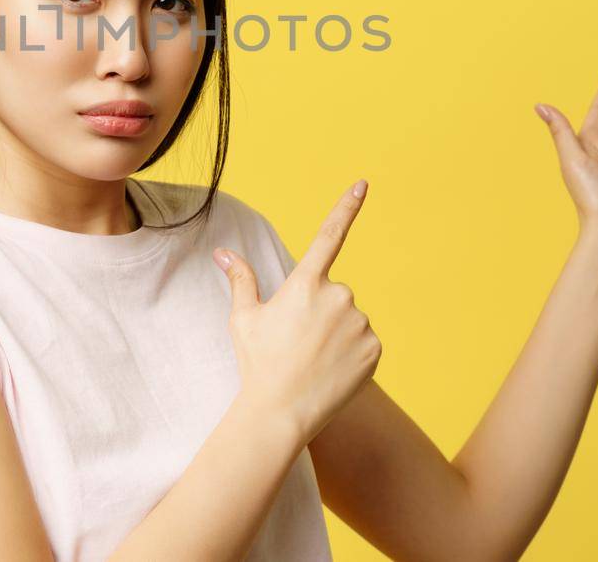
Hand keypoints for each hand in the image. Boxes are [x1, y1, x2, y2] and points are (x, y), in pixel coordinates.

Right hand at [212, 180, 381, 447]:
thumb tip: (223, 252)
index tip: (362, 184)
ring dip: (336, 334)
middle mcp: (338, 296)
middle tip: (298, 344)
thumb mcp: (244, 319)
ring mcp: (359, 323)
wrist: (281, 413)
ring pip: (350, 319)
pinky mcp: (375, 348)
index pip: (329, 235)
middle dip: (320, 312)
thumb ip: (241, 279)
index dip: (347, 207)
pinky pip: (364, 343)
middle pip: (333, 294)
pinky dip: (351, 354)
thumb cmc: (258, 363)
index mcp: (305, 283)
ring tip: (313, 362)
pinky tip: (331, 372)